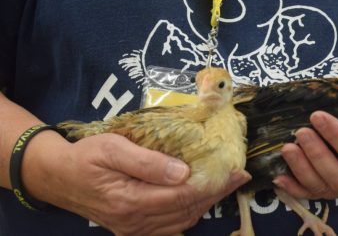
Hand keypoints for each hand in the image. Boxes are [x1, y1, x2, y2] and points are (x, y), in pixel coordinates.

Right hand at [25, 133, 249, 235]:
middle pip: (187, 210)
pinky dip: (189, 213)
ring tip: (225, 185)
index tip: (235, 170)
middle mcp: (136, 221)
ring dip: (206, 203)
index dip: (213, 184)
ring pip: (181, 221)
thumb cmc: (87, 156)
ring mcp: (134, 229)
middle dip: (216, 193)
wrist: (60, 177)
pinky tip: (199, 200)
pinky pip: (169, 227)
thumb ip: (147, 162)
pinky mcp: (132, 229)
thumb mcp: (114, 149)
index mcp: (131, 200)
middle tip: (238, 176)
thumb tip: (183, 172)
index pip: (184, 196)